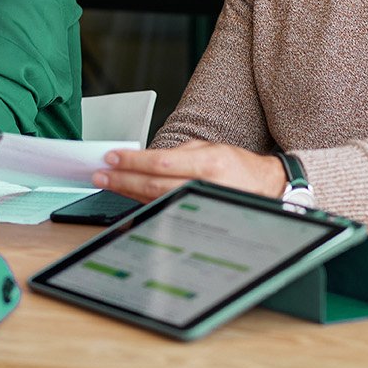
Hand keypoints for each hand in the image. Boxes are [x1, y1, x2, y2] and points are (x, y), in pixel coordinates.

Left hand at [93, 140, 287, 203]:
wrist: (267, 190)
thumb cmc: (239, 167)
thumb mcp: (211, 149)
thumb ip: (179, 153)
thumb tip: (146, 158)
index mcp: (208, 163)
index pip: (161, 162)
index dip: (133, 161)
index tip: (112, 157)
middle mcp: (204, 186)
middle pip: (153, 184)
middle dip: (123, 178)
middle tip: (100, 173)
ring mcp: (201, 205)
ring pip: (156, 199)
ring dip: (127, 191)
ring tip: (108, 181)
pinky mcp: (198, 218)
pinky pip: (165, 210)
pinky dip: (144, 203)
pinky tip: (129, 197)